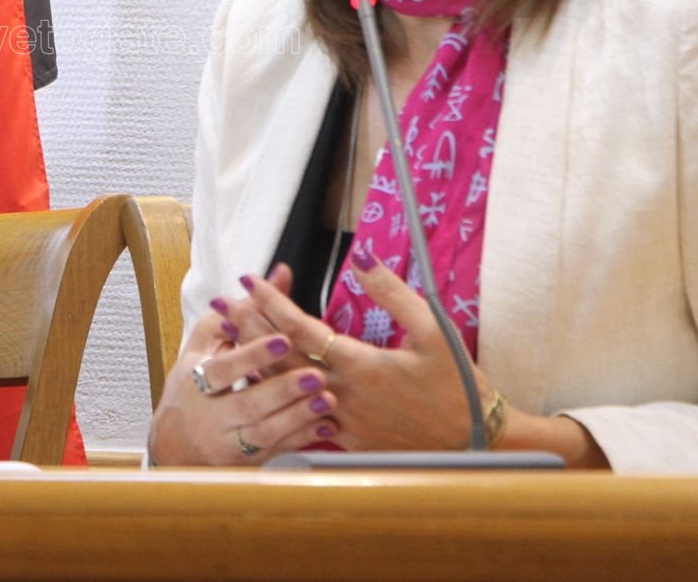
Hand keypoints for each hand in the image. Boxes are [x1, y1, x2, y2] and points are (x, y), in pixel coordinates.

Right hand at [148, 268, 335, 466]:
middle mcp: (210, 413)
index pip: (222, 368)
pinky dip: (302, 440)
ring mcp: (228, 441)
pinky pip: (276, 452)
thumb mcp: (209, 341)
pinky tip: (325, 426)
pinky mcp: (245, 460)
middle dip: (283, 390)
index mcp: (196, 377)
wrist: (175, 442)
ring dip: (298, 417)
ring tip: (326, 400)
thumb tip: (281, 274)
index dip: (252, 355)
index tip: (283, 339)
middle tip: (315, 376)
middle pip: (247, 404)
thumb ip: (247, 308)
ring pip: (265, 433)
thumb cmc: (195, 382)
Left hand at [241, 252, 488, 450]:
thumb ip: (393, 292)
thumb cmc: (459, 384)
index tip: (249, 279)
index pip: (300, 328)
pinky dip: (279, 396)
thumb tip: (361, 256)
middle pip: (281, 358)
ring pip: (286, 389)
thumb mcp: (434, 330)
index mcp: (360, 365)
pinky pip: (301, 416)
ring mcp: (341, 421)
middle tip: (220, 305)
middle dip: (248, 328)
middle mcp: (342, 394)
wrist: (477, 442)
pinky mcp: (346, 441)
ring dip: (255, 362)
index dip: (271, 302)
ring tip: (229, 340)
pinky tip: (260, 386)